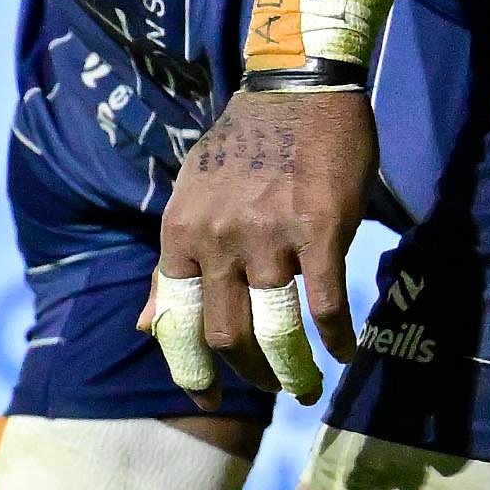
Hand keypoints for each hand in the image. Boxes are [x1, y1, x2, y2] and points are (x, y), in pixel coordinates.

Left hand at [150, 87, 374, 402]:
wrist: (298, 88)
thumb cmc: (245, 146)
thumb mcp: (191, 200)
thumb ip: (170, 267)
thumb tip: (143, 327)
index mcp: (181, 234)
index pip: (177, 323)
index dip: (191, 373)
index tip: (207, 401)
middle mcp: (218, 239)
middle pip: (228, 339)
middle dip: (251, 377)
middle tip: (272, 388)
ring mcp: (269, 236)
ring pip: (276, 333)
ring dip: (294, 373)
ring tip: (307, 387)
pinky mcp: (320, 229)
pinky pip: (325, 305)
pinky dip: (337, 339)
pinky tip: (345, 350)